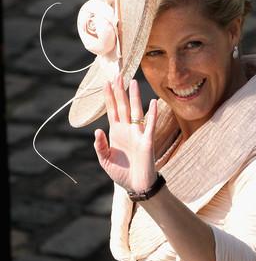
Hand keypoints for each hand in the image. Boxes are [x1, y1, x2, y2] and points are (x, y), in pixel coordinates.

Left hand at [94, 74, 157, 191]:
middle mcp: (127, 129)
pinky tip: (153, 103)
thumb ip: (100, 146)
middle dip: (120, 91)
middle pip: (123, 106)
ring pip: (135, 111)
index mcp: (116, 132)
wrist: (136, 185)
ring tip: (133, 82)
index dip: (109, 97)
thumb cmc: (121, 173)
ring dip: (135, 97)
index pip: (112, 110)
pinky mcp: (147, 141)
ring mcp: (138, 134)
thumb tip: (97, 131)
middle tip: (118, 75)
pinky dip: (151, 114)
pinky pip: (149, 125)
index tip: (106, 83)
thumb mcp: (105, 160)